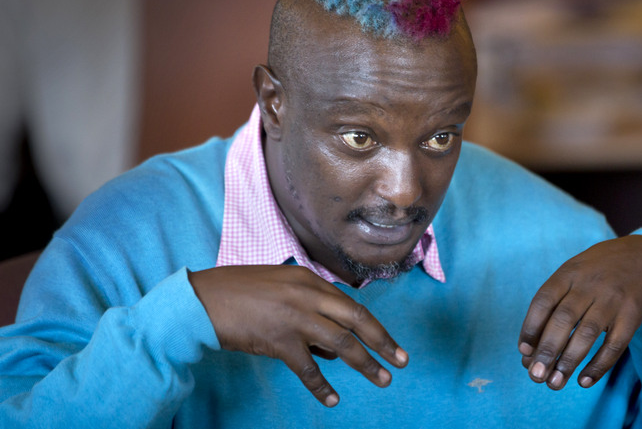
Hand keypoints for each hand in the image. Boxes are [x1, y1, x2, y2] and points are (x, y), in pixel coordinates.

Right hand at [188, 265, 407, 406]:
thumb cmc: (237, 294)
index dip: (373, 324)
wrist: (201, 301)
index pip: (350, 303)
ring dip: (364, 364)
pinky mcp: (279, 340)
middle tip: (402, 360)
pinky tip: (332, 399)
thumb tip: (332, 345)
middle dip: (382, 341)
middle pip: (356, 318)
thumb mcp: (279, 288)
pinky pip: (308, 368)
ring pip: (341, 343)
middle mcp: (307, 294)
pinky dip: (322, 386)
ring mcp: (295, 317)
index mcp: (307, 279)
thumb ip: (308, 308)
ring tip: (382, 380)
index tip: (389, 341)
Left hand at [518, 235, 641, 389]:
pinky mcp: (633, 314)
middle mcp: (589, 285)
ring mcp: (612, 299)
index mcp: (568, 273)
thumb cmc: (595, 274)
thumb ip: (552, 307)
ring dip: (569, 361)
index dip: (531, 327)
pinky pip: (615, 344)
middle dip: (547, 350)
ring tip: (555, 383)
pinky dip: (599, 365)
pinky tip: (584, 381)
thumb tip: (529, 351)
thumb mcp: (572, 275)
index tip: (523, 352)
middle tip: (536, 376)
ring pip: (587, 333)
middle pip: (564, 319)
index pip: (543, 300)